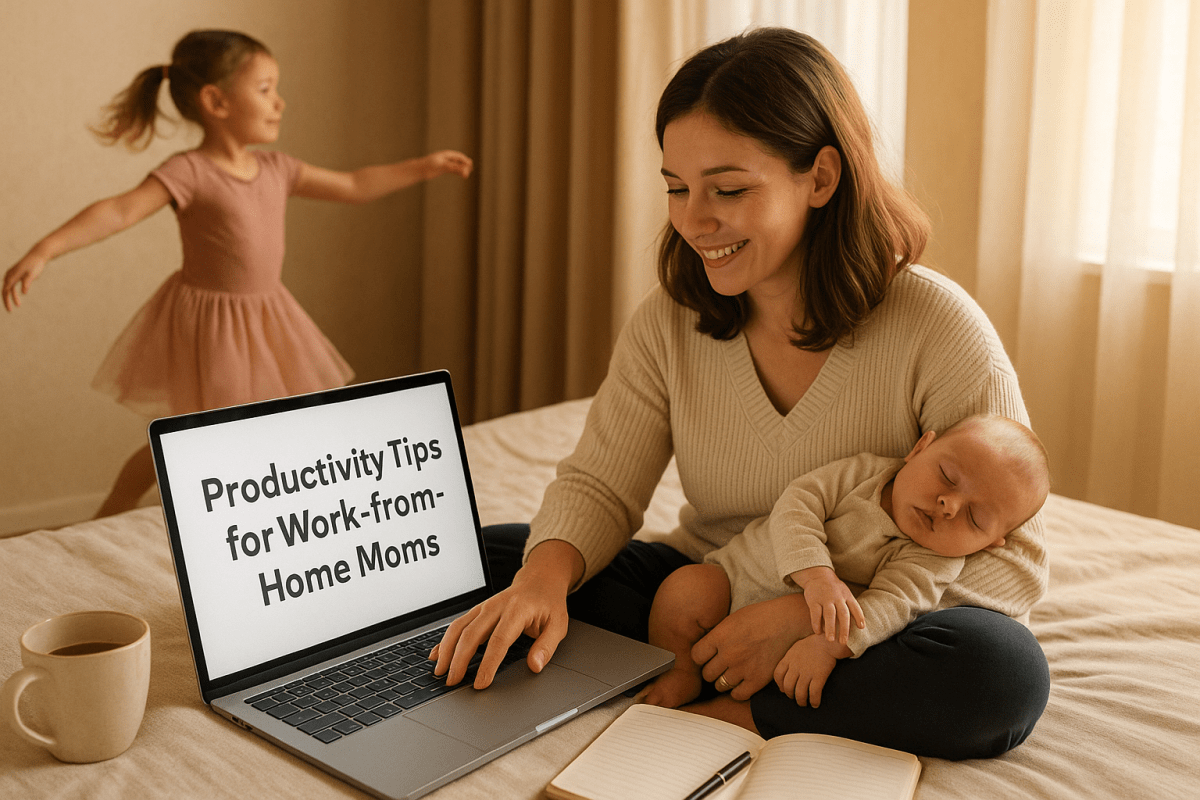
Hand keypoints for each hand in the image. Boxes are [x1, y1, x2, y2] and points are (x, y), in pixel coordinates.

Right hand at [3, 252, 46, 311]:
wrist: (38, 255)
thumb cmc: (36, 265)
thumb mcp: (32, 274)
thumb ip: (27, 283)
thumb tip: (24, 293)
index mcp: (12, 275)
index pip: (6, 291)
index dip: (7, 301)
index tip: (11, 309)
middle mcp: (10, 274)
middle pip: (5, 290)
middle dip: (7, 300)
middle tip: (10, 310)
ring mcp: (12, 273)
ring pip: (8, 287)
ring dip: (11, 296)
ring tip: (17, 304)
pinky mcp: (16, 273)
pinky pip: (11, 283)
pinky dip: (12, 290)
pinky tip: (16, 295)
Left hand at [423, 150, 473, 179]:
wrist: (420, 169)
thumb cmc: (429, 165)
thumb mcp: (442, 165)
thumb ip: (453, 167)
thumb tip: (462, 169)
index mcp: (447, 154)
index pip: (459, 156)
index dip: (465, 161)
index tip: (471, 166)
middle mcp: (447, 158)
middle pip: (459, 161)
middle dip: (465, 165)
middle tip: (470, 170)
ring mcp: (445, 163)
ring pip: (457, 166)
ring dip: (462, 169)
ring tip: (467, 174)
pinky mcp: (443, 169)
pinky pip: (453, 169)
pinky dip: (458, 172)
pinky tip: (462, 175)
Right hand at [430, 539, 578, 688]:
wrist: (540, 580)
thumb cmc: (548, 604)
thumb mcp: (558, 624)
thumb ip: (546, 646)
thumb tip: (535, 666)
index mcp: (517, 610)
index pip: (499, 640)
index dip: (488, 664)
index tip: (480, 683)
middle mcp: (496, 606)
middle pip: (471, 634)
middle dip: (459, 660)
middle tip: (452, 682)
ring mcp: (484, 607)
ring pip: (459, 628)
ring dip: (447, 650)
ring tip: (440, 672)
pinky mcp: (477, 610)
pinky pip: (458, 624)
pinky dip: (445, 640)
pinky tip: (437, 654)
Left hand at [691, 594, 809, 700]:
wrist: (786, 622)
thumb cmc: (760, 617)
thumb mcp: (732, 619)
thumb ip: (718, 635)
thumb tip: (706, 648)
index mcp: (719, 636)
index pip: (696, 656)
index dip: (701, 657)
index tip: (707, 657)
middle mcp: (728, 654)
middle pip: (707, 674)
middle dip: (711, 670)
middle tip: (720, 666)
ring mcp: (742, 668)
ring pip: (720, 685)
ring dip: (723, 681)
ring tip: (731, 673)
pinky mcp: (756, 679)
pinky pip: (738, 695)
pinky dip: (737, 691)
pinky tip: (741, 682)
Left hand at [773, 634, 846, 707]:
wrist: (827, 641)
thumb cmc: (812, 644)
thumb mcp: (795, 648)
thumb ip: (789, 658)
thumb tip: (786, 669)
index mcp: (789, 658)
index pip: (778, 675)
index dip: (780, 684)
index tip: (783, 689)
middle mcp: (796, 666)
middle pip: (788, 686)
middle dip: (790, 695)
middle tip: (795, 697)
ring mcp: (807, 672)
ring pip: (799, 693)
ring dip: (801, 701)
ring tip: (804, 703)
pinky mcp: (819, 676)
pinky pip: (813, 693)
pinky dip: (814, 701)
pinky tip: (815, 704)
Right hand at [791, 566, 864, 644]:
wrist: (817, 575)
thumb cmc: (834, 588)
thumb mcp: (845, 593)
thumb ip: (851, 606)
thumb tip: (861, 625)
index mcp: (847, 596)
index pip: (855, 607)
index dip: (859, 617)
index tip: (861, 628)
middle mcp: (837, 597)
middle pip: (843, 614)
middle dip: (844, 629)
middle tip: (843, 642)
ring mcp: (825, 598)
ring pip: (829, 614)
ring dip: (830, 628)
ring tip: (830, 640)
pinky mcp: (813, 600)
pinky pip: (815, 613)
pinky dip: (816, 623)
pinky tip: (818, 632)